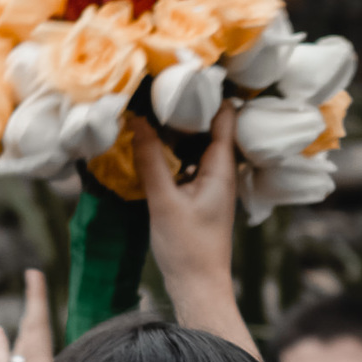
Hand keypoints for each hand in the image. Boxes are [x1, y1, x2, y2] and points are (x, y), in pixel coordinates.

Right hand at [134, 105, 237, 294]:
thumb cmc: (187, 247)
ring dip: (179, 130)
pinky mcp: (199, 196)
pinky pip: (188, 163)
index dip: (209, 93)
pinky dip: (174, 151)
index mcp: (221, 168)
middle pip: (209, 127)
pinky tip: (153, 146)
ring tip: (152, 108)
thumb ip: (151, 160)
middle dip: (188, 108)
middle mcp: (221, 172)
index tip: (186, 73)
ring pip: (196, 145)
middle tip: (160, 86)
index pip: (224, 117)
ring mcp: (211, 184)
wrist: (198, 287)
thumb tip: (137, 121)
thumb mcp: (164, 200)